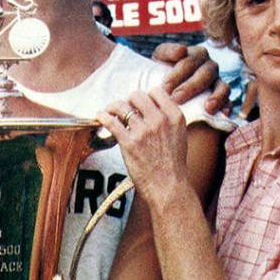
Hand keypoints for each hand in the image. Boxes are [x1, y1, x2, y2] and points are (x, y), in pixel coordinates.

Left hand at [98, 88, 189, 202]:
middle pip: (137, 95)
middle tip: (124, 110)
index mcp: (175, 116)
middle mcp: (160, 120)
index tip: (140, 105)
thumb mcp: (179, 135)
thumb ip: (168, 119)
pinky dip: (103, 117)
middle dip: (128, 101)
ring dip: (112, 107)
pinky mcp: (129, 142)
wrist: (169, 187)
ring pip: (122, 106)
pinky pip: (111, 121)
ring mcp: (144, 130)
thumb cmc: (173, 166)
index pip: (156, 91)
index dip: (146, 97)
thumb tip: (152, 108)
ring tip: (109, 112)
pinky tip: (100, 117)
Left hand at [152, 43, 229, 114]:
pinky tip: (221, 114)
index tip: (165, 87)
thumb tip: (182, 51)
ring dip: (216, 97)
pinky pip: (229, 102)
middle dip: (191, 87)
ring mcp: (218, 83)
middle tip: (176, 98)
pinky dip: (226, 107)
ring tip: (207, 108)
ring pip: (222, 87)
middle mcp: (210, 67)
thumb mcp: (160, 58)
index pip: (190, 61)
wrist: (163, 88)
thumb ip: (168, 51)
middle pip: (206, 74)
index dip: (178, 74)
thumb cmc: (162, 70)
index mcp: (197, 55)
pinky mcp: (223, 98)